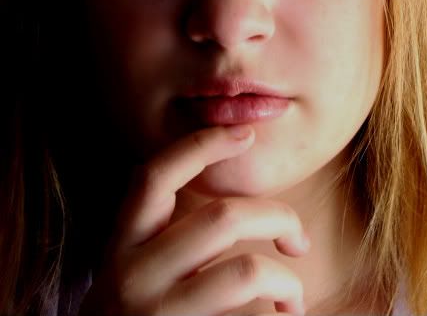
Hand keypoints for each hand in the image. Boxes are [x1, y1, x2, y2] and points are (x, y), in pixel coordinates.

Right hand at [78, 126, 308, 315]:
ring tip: (294, 297)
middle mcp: (133, 273)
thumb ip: (162, 230)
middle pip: (222, 218)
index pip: (157, 176)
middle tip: (297, 239)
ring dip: (287, 279)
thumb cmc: (131, 313)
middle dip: (277, 217)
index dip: (203, 145)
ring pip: (244, 272)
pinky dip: (279, 309)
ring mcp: (156, 312)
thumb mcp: (132, 265)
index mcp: (123, 242)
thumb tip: (220, 191)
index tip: (247, 134)